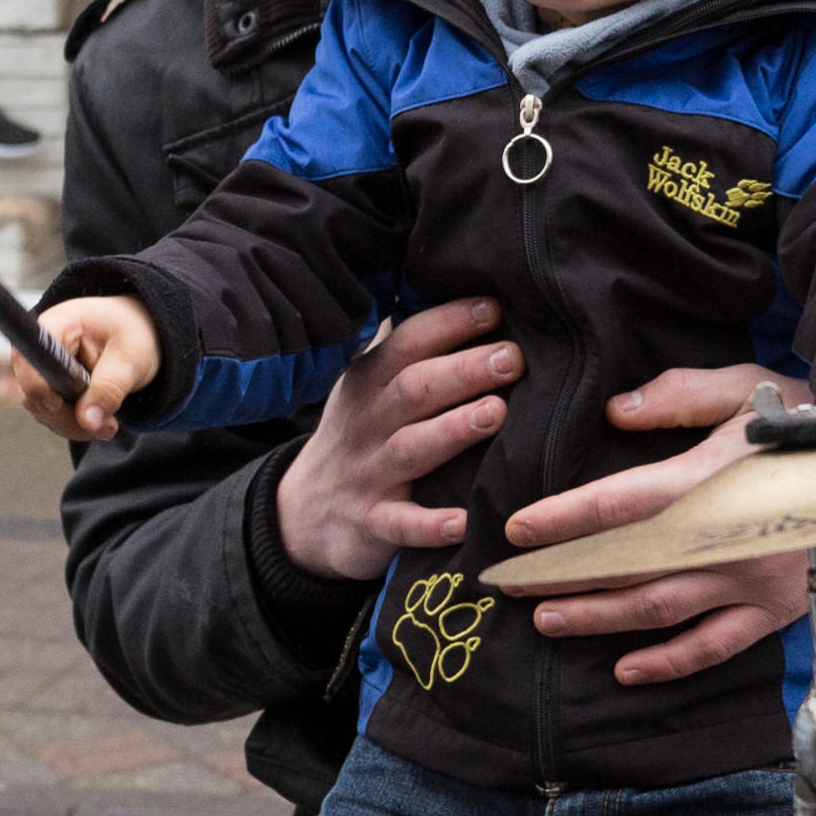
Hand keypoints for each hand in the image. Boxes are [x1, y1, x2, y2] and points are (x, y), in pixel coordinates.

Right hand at [12, 295, 159, 440]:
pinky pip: (51, 415)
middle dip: (70, 419)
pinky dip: (75, 424)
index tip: (74, 410)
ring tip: (110, 424)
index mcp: (55, 326)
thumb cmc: (133, 333)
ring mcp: (39, 369)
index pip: (28, 363)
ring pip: (42, 411)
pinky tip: (100, 420)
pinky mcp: (46, 387)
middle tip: (109, 427)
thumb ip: (109, 389)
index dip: (42, 392)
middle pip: (33, 395)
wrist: (135, 331)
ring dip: (75, 426)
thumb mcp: (130, 359)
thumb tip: (88, 422)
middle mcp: (38, 347)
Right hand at [273, 297, 517, 581]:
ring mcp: (369, 474)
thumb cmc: (360, 436)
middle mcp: (369, 422)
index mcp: (370, 380)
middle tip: (512, 358)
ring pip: (411, 448)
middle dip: (463, 371)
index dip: (449, 322)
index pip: (408, 341)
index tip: (495, 307)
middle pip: (414, 389)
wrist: (303, 514)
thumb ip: (406, 346)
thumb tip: (456, 289)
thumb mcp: (369, 386)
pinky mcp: (372, 524)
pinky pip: (400, 525)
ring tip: (496, 413)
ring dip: (453, 430)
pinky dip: (429, 526)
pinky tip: (463, 522)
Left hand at [512, 366, 813, 685]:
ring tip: (547, 619)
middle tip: (509, 585)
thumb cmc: (809, 428)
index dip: (563, 521)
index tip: (518, 531)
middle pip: (625, 567)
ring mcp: (749, 583)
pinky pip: (712, 648)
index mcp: (712, 483)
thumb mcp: (749, 391)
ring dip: (597, 619)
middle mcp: (725, 541)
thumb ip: (681, 396)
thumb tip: (618, 410)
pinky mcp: (772, 613)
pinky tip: (624, 671)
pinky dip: (667, 664)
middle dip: (562, 577)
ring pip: (658, 611)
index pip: (620, 506)